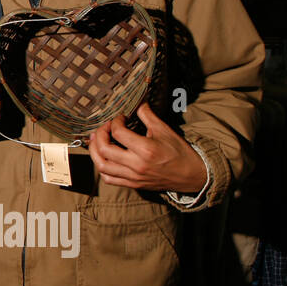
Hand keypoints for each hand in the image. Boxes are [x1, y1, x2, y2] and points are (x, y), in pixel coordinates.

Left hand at [87, 102, 206, 194]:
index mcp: (146, 149)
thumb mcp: (164, 129)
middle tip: (104, 127)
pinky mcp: (133, 184)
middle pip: (104, 149)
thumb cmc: (179, 151)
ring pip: (102, 166)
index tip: (120, 118)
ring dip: (95, 152)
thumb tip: (137, 100)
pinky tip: (104, 158)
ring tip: (96, 141)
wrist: (192, 175)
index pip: (118, 132)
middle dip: (99, 134)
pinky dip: (102, 168)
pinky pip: (109, 179)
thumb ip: (147, 114)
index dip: (115, 121)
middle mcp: (137, 165)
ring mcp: (133, 177)